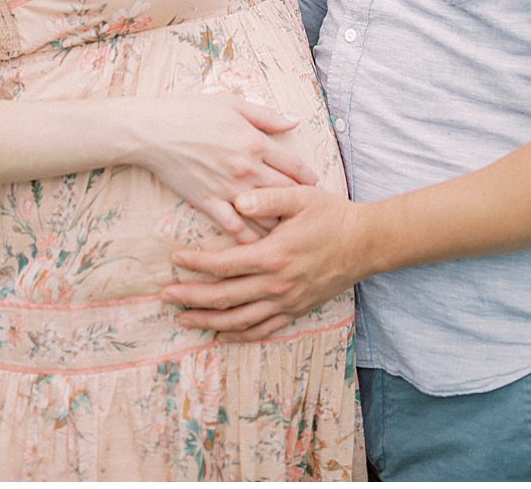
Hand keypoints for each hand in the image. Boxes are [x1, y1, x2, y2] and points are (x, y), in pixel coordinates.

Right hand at [144, 95, 317, 244]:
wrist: (154, 131)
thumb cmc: (192, 112)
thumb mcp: (233, 104)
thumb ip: (266, 116)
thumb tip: (295, 120)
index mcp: (255, 142)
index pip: (294, 165)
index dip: (308, 177)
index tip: (316, 185)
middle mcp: (246, 168)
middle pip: (284, 193)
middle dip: (299, 204)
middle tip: (309, 214)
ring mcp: (228, 188)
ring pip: (264, 215)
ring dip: (279, 225)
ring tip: (290, 234)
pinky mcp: (208, 203)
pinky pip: (235, 228)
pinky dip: (249, 239)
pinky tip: (258, 247)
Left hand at [162, 185, 364, 340]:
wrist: (365, 243)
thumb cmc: (331, 215)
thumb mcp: (301, 196)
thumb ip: (268, 197)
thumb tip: (237, 199)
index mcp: (273, 255)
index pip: (224, 264)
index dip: (196, 263)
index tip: (175, 259)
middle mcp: (276, 285)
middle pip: (224, 297)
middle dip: (191, 297)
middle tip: (165, 295)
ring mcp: (286, 302)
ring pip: (238, 320)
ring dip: (208, 320)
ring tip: (183, 318)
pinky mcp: (296, 310)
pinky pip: (262, 330)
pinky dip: (238, 334)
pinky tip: (221, 333)